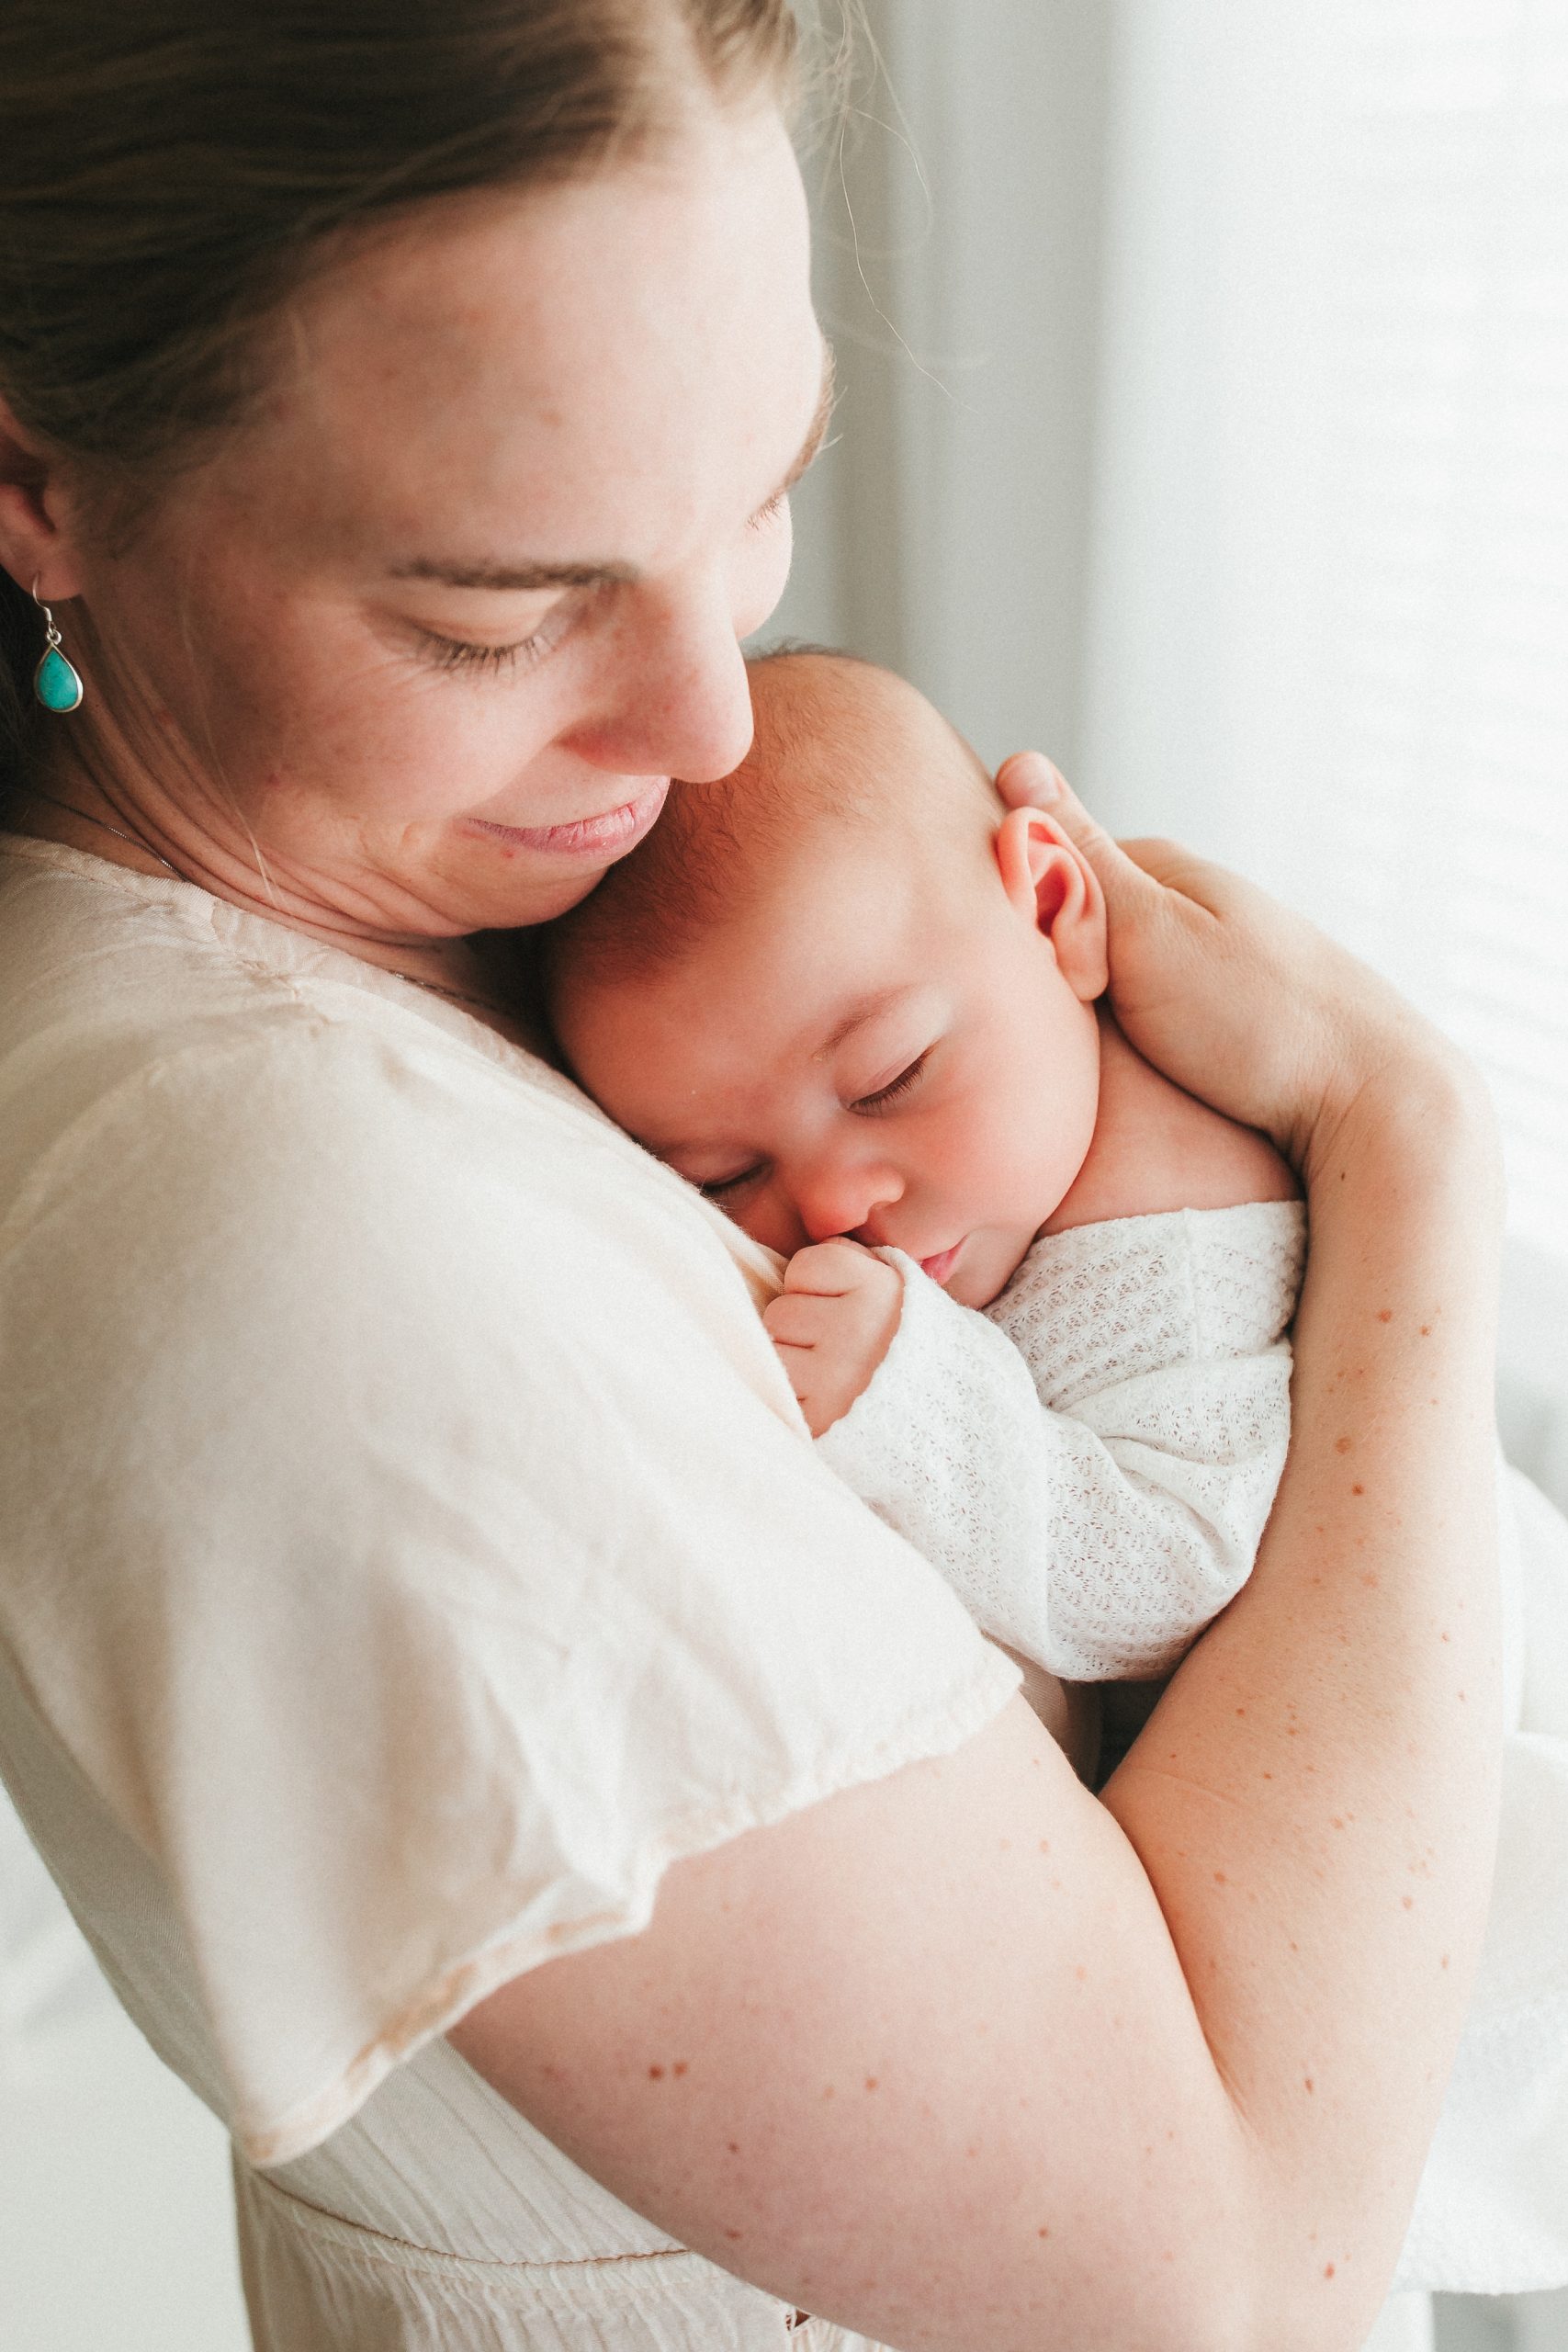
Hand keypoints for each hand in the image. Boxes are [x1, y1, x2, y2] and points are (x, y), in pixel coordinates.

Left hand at [763, 1239, 902, 1437]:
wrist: (944, 1410)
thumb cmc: (904, 1338)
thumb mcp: (893, 1282)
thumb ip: (847, 1259)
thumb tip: (785, 1255)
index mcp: (878, 1290)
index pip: (803, 1266)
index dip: (813, 1283)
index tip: (840, 1301)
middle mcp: (857, 1331)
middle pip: (780, 1312)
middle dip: (799, 1324)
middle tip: (834, 1341)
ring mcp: (836, 1379)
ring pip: (773, 1353)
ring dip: (791, 1359)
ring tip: (827, 1369)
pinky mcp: (819, 1419)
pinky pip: (778, 1393)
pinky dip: (794, 1394)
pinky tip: (823, 1396)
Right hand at [995, 751, 1485, 1184]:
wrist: (1376, 1105)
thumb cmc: (1257, 1021)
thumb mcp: (1147, 932)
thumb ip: (1078, 861)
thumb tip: (1014, 760)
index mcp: (1165, 871)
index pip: (1045, 866)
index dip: (1006, 911)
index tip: (985, 968)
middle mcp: (1192, 906)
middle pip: (1075, 922)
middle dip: (1044, 960)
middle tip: (1029, 1025)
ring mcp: (1214, 964)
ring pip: (1109, 976)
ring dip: (1082, 1009)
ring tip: (1067, 1060)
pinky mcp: (1231, 1021)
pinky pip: (1147, 1019)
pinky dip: (1123, 1041)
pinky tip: (1126, 1078)